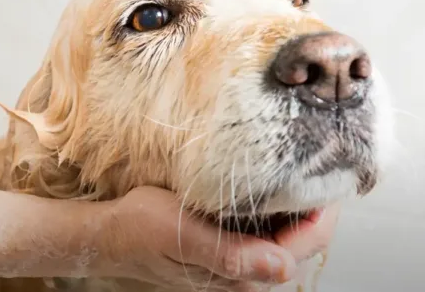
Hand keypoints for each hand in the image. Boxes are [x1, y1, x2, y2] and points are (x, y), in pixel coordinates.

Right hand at [94, 186, 335, 289]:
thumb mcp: (180, 233)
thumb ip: (230, 254)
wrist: (109, 233)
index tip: (330, 174)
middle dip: (313, 205)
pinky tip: (268, 186)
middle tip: (320, 163)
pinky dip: (274, 208)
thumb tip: (282, 267)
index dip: (323, 211)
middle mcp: (243, 274)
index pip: (304, 245)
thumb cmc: (138, 230)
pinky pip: (265, 232)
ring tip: (300, 169)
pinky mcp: (226, 250)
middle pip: (301, 241)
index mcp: (238, 274)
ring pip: (286, 235)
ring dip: (295, 206)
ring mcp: (236, 263)